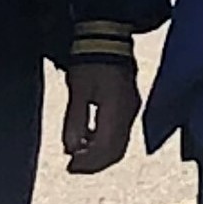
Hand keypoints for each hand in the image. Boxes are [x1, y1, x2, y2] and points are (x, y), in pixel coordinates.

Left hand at [61, 54, 138, 173]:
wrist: (107, 36)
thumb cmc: (90, 61)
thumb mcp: (77, 90)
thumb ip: (75, 121)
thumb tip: (71, 149)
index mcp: (116, 110)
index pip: (106, 148)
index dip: (88, 163)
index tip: (70, 167)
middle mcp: (129, 113)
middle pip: (116, 151)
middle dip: (94, 163)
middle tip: (73, 167)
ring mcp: (132, 108)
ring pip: (120, 144)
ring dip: (100, 154)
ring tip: (79, 156)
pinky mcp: (130, 104)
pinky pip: (121, 132)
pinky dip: (105, 142)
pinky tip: (89, 140)